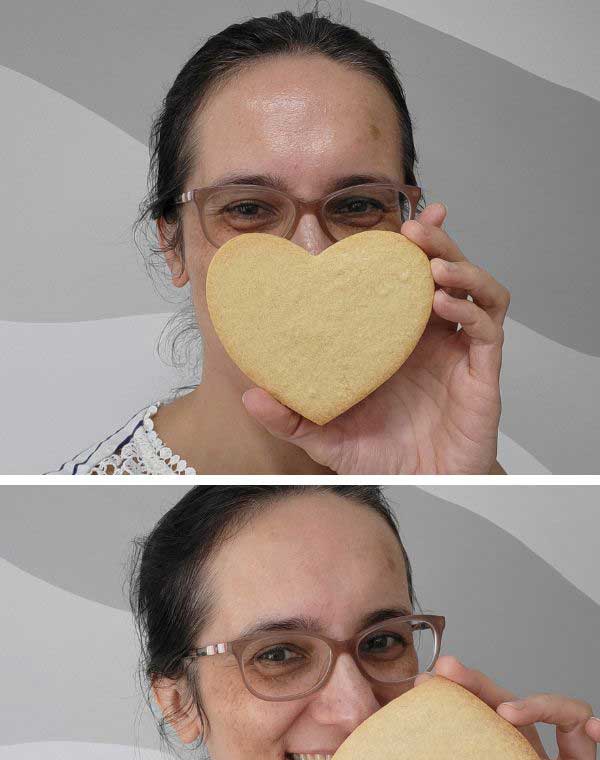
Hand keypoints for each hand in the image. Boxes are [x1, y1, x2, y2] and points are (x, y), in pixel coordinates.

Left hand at [242, 203, 508, 473]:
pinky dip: (470, 309)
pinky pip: (486, 328)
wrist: (424, 489)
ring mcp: (458, 352)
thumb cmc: (385, 458)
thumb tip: (251, 398)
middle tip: (415, 227)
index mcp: (395, 339)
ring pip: (474, 288)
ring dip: (458, 266)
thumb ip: (292, 418)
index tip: (388, 222)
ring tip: (430, 262)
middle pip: (443, 270)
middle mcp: (430, 338)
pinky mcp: (481, 372)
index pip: (400, 280)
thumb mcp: (327, 437)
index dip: (399, 249)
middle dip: (433, 242)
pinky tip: (444, 305)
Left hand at [406, 656, 599, 759]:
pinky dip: (593, 726)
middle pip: (504, 716)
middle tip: (449, 671)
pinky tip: (590, 728)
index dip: (447, 715)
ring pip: (552, 718)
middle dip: (478, 687)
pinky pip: (595, 745)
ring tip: (508, 710)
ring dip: (534, 702)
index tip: (418, 694)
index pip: (468, 742)